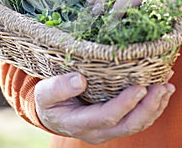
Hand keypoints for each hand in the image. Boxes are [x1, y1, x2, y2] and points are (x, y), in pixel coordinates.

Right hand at [35, 72, 174, 144]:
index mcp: (79, 123)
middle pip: (129, 124)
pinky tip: (160, 93)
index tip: (140, 87)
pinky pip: (136, 120)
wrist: (51, 112)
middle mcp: (97, 131)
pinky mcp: (114, 124)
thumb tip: (80, 80)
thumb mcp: (45, 92)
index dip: (125, 104)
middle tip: (162, 86)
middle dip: (148, 107)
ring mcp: (108, 130)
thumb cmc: (47, 100)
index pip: (107, 116)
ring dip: (154, 107)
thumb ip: (60, 87)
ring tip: (167, 87)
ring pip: (136, 124)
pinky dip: (151, 107)